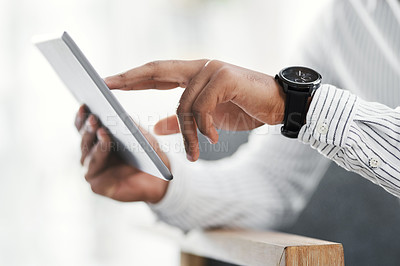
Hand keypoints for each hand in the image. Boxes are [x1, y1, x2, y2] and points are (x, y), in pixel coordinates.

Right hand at [75, 105, 168, 202]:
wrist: (159, 181)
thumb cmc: (148, 156)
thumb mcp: (138, 135)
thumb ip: (125, 124)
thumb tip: (112, 109)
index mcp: (97, 141)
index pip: (83, 127)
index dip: (81, 116)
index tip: (84, 104)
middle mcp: (91, 155)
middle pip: (84, 138)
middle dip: (88, 126)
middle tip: (93, 116)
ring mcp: (92, 171)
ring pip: (87, 151)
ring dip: (93, 138)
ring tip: (101, 128)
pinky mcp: (96, 185)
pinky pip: (94, 167)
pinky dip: (100, 152)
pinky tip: (105, 141)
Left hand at [105, 60, 284, 160]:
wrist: (278, 105)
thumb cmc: (244, 108)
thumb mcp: (209, 119)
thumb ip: (183, 120)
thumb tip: (157, 126)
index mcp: (195, 73)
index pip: (157, 72)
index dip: (133, 76)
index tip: (109, 81)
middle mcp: (201, 67)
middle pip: (157, 70)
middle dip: (131, 78)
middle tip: (107, 84)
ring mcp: (212, 70)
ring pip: (184, 104)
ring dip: (187, 133)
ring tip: (195, 152)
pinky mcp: (225, 79)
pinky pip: (202, 108)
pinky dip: (204, 128)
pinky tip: (214, 138)